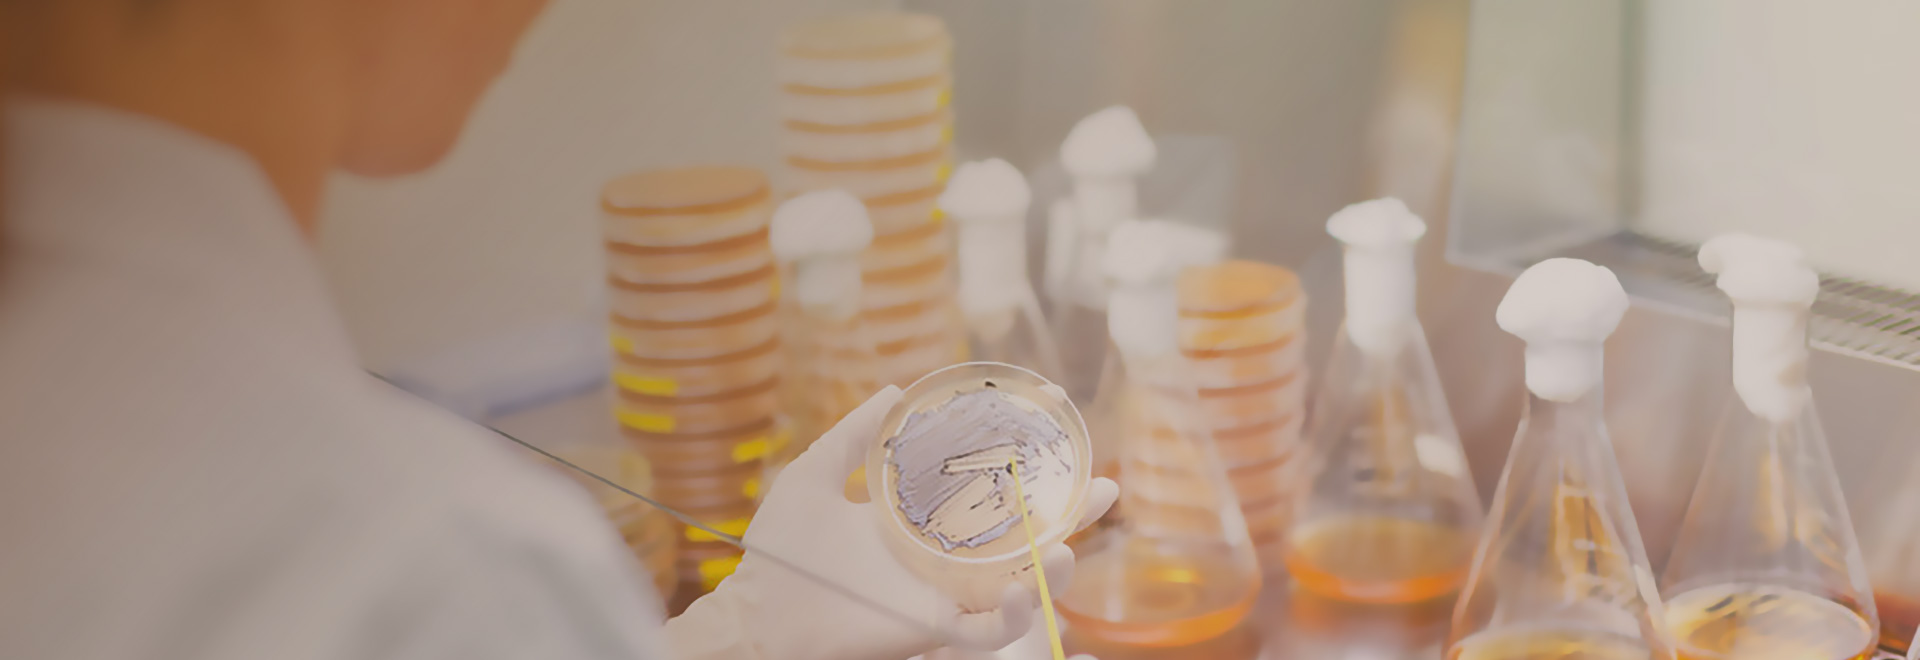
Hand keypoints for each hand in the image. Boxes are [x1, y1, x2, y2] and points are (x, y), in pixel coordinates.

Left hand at [724, 386, 1116, 659]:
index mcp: (924, 523)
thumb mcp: (815, 474)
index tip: (1059, 433)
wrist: (755, 609)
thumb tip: (895, 391)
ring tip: (1069, 548)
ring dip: (1056, 571)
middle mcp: (942, 559)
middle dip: (1072, 518)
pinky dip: (1014, 617)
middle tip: (1104, 488)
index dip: (1031, 470)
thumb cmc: (779, 551)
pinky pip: (988, 631)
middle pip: (1025, 539)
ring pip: (1021, 587)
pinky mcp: (931, 628)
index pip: (991, 495)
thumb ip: (854, 435)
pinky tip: (1024, 591)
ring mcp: (941, 594)